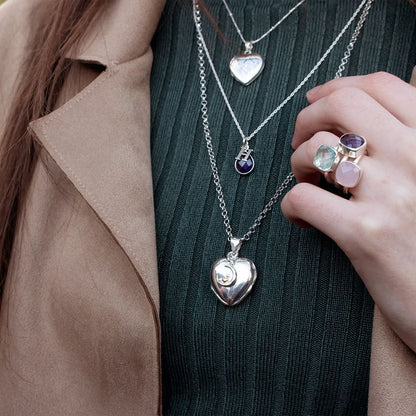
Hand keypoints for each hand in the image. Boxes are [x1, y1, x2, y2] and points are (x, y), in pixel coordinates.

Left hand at [281, 72, 415, 351]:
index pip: (380, 86)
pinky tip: (302, 216)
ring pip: (316, 149)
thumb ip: (410, 148)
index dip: (338, 88)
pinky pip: (302, 199)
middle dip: (308, 116)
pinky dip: (291, 205)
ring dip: (298, 161)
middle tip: (301, 138)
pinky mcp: (364, 234)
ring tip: (307, 180)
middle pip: (342, 105)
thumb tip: (363, 126)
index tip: (318, 101)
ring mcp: (390, 193)